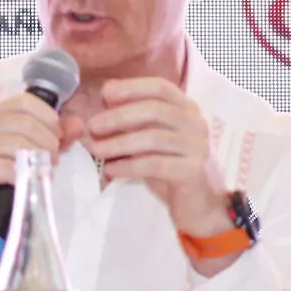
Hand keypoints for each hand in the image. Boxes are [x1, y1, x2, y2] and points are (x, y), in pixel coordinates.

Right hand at [0, 93, 84, 239]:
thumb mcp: (31, 155)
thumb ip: (54, 137)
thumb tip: (78, 125)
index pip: (25, 101)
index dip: (49, 118)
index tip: (59, 138)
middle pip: (24, 122)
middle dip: (47, 141)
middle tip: (54, 160)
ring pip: (15, 144)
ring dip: (37, 159)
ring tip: (45, 171)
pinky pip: (2, 167)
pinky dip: (20, 174)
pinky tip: (26, 182)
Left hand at [85, 78, 229, 239]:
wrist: (194, 202)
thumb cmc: (166, 164)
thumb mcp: (147, 135)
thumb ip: (131, 113)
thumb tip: (108, 89)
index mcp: (185, 107)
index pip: (160, 87)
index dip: (132, 88)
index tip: (105, 94)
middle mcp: (195, 123)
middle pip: (156, 110)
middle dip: (120, 116)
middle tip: (93, 126)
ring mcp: (197, 147)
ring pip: (155, 139)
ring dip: (120, 143)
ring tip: (96, 150)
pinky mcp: (192, 171)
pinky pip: (156, 165)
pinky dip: (129, 166)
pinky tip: (111, 170)